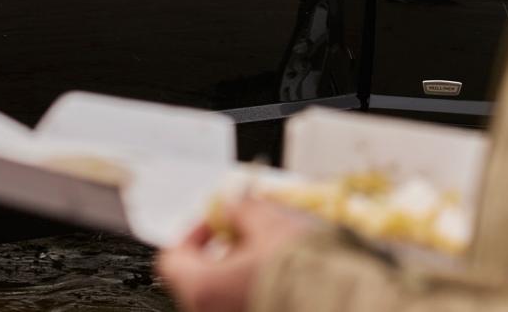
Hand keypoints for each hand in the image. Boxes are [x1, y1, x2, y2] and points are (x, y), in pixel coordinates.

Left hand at [157, 199, 313, 311]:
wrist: (334, 302)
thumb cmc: (298, 271)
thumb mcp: (268, 225)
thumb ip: (243, 212)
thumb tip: (236, 207)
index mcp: (201, 288)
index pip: (173, 258)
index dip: (194, 233)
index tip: (217, 222)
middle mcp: (208, 311)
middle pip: (199, 277)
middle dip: (222, 251)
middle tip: (247, 233)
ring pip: (221, 292)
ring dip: (239, 270)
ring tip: (269, 253)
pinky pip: (239, 302)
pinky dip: (252, 286)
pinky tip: (280, 274)